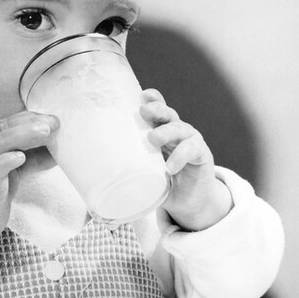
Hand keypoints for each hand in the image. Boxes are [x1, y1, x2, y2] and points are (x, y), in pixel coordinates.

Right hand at [0, 111, 58, 261]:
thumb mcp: (12, 173)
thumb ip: (30, 159)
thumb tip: (56, 151)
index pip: (5, 123)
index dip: (29, 118)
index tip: (51, 119)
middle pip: (1, 128)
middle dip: (29, 122)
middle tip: (53, 123)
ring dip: (22, 134)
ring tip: (45, 132)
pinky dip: (7, 160)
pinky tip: (21, 157)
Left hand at [139, 88, 232, 230]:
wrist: (189, 202)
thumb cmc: (162, 182)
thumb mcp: (143, 172)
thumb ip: (128, 169)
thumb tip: (97, 176)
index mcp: (161, 130)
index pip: (157, 110)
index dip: (152, 99)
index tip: (141, 95)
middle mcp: (176, 131)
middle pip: (168, 114)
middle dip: (156, 109)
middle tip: (144, 112)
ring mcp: (191, 140)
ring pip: (180, 128)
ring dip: (167, 131)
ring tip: (153, 138)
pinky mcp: (201, 154)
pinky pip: (192, 149)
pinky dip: (180, 156)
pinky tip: (170, 166)